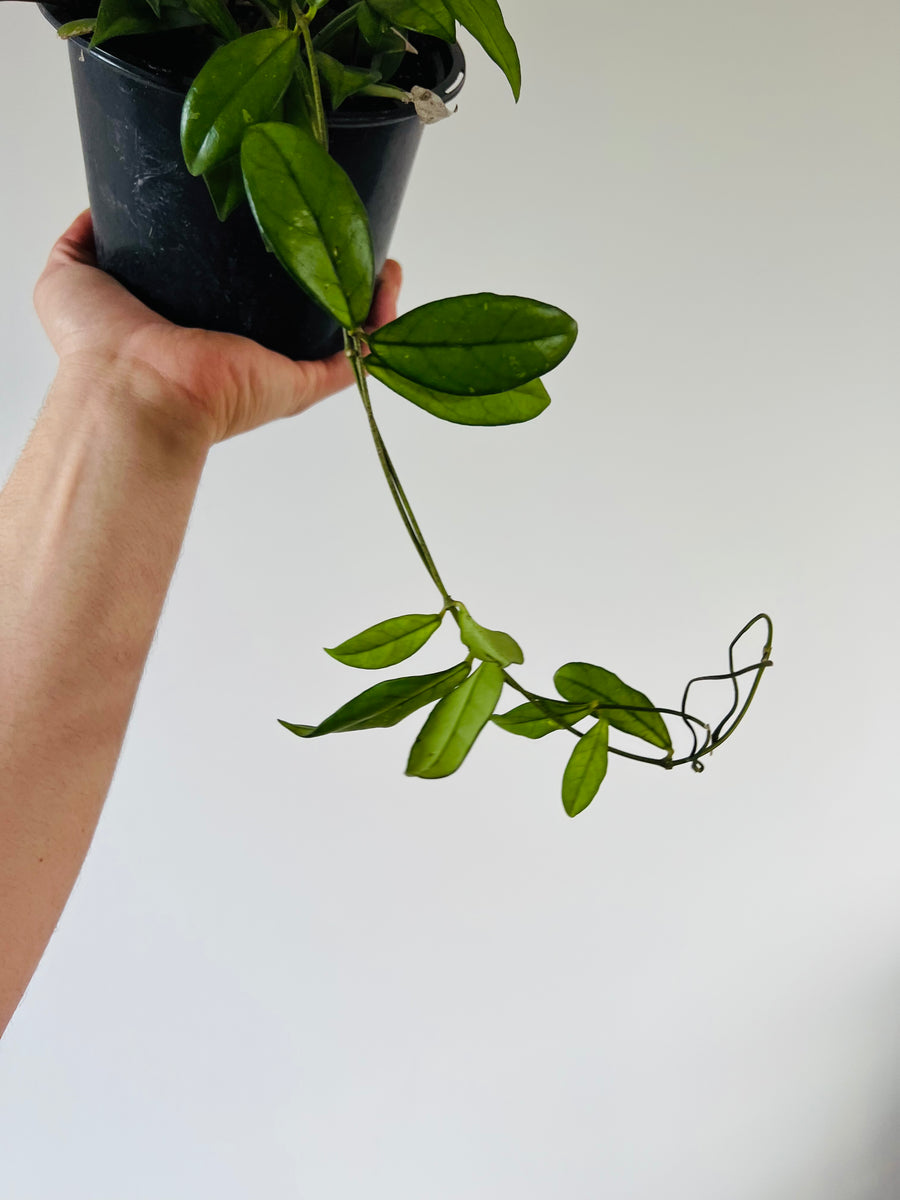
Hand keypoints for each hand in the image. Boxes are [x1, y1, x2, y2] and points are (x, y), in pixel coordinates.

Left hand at [33, 209, 401, 447]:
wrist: (131, 386)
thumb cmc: (99, 346)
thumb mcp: (71, 275)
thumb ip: (83, 240)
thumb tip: (96, 212)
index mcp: (199, 329)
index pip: (244, 294)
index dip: (268, 260)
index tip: (287, 222)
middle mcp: (242, 351)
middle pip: (297, 309)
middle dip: (324, 272)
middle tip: (340, 232)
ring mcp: (275, 368)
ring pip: (333, 329)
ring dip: (361, 292)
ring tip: (377, 252)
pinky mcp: (299, 383)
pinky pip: (352, 354)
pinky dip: (379, 320)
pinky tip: (388, 279)